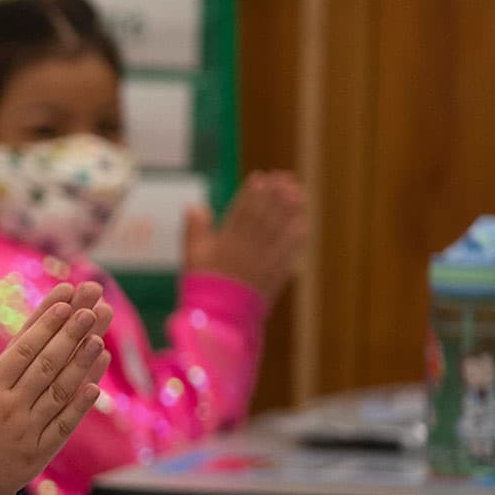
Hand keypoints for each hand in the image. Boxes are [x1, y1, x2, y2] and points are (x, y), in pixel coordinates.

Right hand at [0, 283, 111, 494]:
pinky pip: (63, 426)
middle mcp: (9, 410)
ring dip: (81, 365)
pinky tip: (94, 386)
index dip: (45, 325)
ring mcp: (26, 433)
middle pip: (46, 365)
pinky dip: (79, 406)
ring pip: (60, 393)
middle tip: (90, 310)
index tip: (63, 304)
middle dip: (70, 336)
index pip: (22, 350)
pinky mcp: (36, 456)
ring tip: (99, 340)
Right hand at [183, 171, 306, 301]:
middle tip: (285, 178)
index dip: (252, 193)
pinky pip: (289, 254)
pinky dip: (297, 238)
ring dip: (290, 211)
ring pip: (279, 231)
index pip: (242, 211)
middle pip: (265, 216)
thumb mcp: (191, 256)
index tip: (261, 177)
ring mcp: (264, 261)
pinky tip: (303, 225)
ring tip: (298, 194)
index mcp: (227, 242)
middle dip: (275, 195)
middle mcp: (248, 248)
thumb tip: (194, 206)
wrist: (218, 318)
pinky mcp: (275, 275)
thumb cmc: (202, 285)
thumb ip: (194, 230)